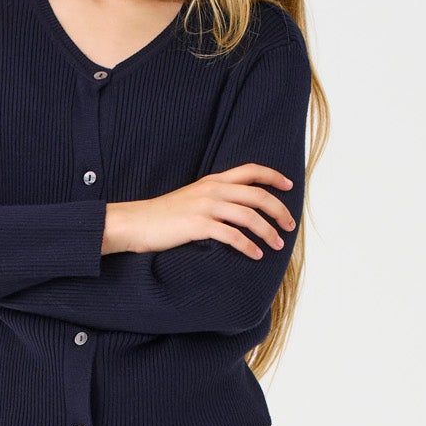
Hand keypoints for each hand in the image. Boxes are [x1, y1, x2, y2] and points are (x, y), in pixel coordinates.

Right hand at [101, 165, 296, 258]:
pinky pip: (232, 236)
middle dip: (279, 210)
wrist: (135, 222)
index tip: (289, 186)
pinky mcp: (198, 225)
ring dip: (268, 232)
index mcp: (213, 180)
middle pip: (257, 195)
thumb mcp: (192, 198)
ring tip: (277, 245)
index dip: (274, 176)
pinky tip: (255, 255)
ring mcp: (205, 207)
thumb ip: (214, 198)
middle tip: (290, 226)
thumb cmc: (163, 215)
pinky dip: (248, 246)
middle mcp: (212, 190)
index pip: (251, 170)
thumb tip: (237, 208)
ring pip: (249, 216)